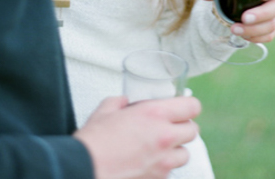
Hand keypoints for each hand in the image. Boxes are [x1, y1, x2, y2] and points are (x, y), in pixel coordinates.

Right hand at [75, 95, 200, 178]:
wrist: (81, 170)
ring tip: (158, 151)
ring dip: (174, 152)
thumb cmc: (91, 144)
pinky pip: (169, 173)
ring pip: (184, 155)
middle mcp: (164, 137)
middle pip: (192, 131)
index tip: (181, 110)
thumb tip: (124, 102)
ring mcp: (162, 162)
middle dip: (181, 129)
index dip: (187, 108)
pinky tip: (147, 165)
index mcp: (155, 114)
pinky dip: (161, 169)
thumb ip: (120, 102)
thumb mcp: (105, 112)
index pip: (192, 106)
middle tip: (168, 130)